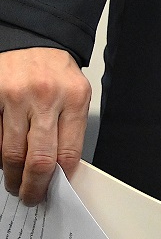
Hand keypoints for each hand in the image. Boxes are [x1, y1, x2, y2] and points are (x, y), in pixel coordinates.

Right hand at [0, 47, 90, 205]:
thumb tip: (60, 168)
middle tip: (30, 197)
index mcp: (74, 98)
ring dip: (11, 176)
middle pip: (39, 159)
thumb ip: (69, 128)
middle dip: (34, 186)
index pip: (68, 152)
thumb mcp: (76, 94)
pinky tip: (3, 160)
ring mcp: (17, 98)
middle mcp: (46, 98)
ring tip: (14, 182)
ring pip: (10, 153)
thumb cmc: (56, 73)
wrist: (36, 41)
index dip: (60, 178)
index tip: (54, 190)